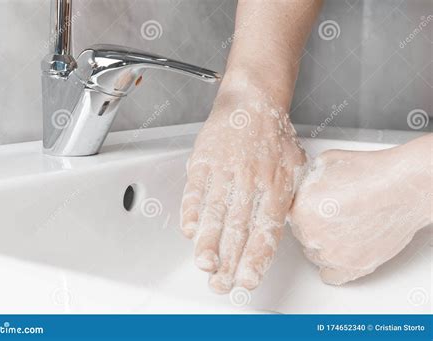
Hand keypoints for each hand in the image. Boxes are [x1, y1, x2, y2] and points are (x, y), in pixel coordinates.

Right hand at [180, 78, 305, 292]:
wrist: (254, 102)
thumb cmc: (274, 137)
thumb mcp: (295, 168)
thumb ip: (286, 201)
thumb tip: (274, 234)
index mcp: (277, 186)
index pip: (266, 230)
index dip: (256, 258)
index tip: (247, 280)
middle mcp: (252, 181)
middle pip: (239, 228)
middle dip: (229, 260)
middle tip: (221, 284)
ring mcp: (227, 170)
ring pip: (216, 212)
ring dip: (209, 242)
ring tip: (205, 265)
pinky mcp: (205, 160)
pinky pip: (196, 188)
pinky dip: (191, 210)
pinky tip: (189, 230)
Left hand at [288, 137, 431, 284]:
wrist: (403, 186)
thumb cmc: (369, 173)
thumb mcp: (322, 164)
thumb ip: (304, 183)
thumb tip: (299, 189)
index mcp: (300, 210)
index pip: (288, 215)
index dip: (302, 208)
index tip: (313, 205)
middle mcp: (312, 235)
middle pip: (301, 235)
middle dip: (313, 224)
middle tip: (331, 213)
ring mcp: (333, 254)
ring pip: (314, 254)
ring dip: (323, 244)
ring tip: (341, 227)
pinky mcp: (354, 267)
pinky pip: (331, 276)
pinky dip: (333, 266)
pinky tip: (340, 251)